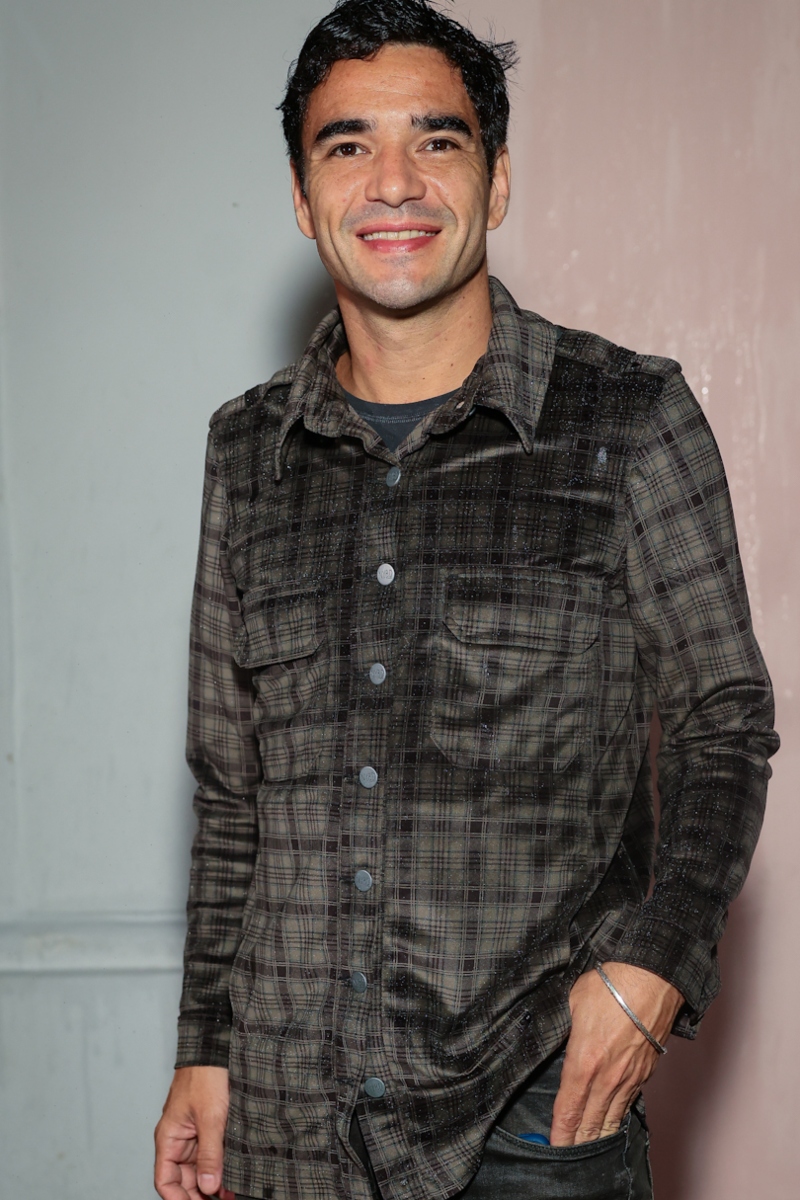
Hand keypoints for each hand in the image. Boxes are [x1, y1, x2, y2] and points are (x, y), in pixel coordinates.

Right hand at [154, 1065, 234, 1199]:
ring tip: (232, 1194)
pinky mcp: (208, 1127)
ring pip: (198, 1168)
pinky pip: (210, 1153)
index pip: (165, 1180)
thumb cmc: (205, 1076)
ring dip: (212, 1182)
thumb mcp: (210, 1118)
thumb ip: (209, 1154)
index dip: (178, 1199)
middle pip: (183, 1179)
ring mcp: (193, 1134)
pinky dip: (220, 1166)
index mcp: (169, 1138)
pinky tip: (234, 1177)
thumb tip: (207, 1187)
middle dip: (200, 1194)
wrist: (215, 1048)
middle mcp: (178, 1139)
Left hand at [550, 962, 682, 1146]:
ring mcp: (628, 1078)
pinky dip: (617, 1118)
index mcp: (583, 1061)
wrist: (651, 979)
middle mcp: (607, 1077)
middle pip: (589, 1123)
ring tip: (587, 1149)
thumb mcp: (572, 1004)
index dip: (559, 1133)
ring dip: (598, 1137)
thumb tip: (555, 1041)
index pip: (567, 1110)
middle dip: (576, 1143)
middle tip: (565, 1156)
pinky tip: (610, 1124)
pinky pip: (627, 1104)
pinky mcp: (644, 1073)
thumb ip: (563, 1031)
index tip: (551, 1146)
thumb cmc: (611, 985)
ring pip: (611, 1119)